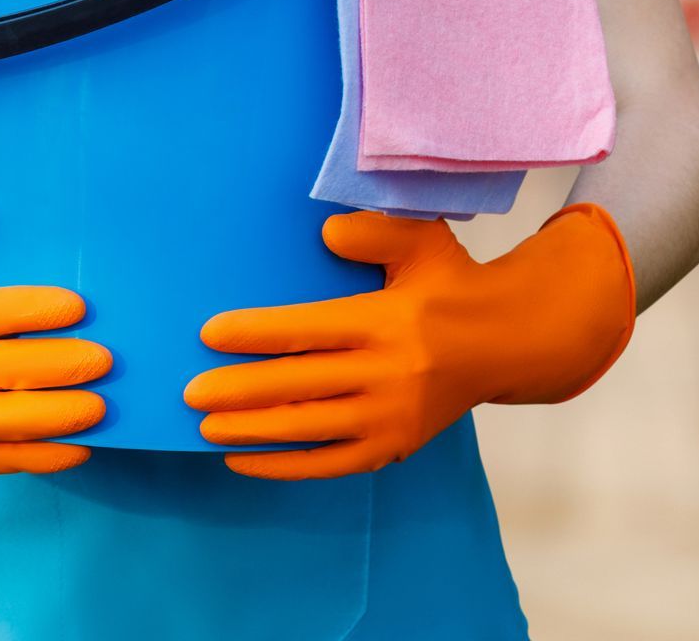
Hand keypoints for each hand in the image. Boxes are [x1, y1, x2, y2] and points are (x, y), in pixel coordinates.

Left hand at [184, 205, 634, 480]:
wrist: (508, 341)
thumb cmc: (450, 284)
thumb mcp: (423, 242)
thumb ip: (375, 233)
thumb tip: (327, 234)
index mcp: (389, 321)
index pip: (310, 329)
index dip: (257, 332)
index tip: (209, 333)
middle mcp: (390, 373)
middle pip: (302, 384)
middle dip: (241, 390)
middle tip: (190, 392)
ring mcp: (393, 417)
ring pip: (311, 428)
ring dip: (254, 430)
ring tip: (204, 427)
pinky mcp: (396, 445)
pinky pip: (331, 463)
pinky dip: (285, 465)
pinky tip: (242, 459)